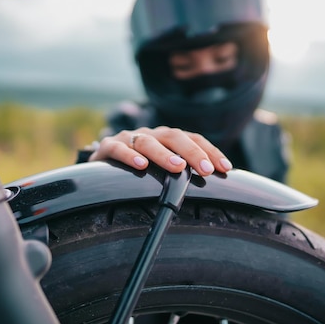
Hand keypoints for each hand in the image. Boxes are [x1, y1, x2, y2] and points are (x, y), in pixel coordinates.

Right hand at [88, 126, 231, 175]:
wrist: (100, 165)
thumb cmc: (137, 171)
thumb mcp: (161, 171)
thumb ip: (181, 175)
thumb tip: (215, 189)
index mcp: (166, 138)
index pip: (192, 138)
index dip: (210, 150)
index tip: (225, 168)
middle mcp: (150, 134)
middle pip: (173, 137)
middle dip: (192, 152)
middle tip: (205, 169)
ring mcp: (128, 138)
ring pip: (148, 142)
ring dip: (163, 154)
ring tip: (177, 167)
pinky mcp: (107, 146)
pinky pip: (118, 148)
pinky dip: (129, 156)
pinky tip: (140, 165)